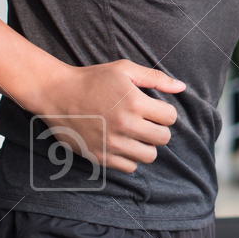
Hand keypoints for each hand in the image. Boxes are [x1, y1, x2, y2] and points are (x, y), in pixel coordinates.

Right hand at [25, 60, 184, 173]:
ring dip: (146, 145)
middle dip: (159, 129)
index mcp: (134, 103)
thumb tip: (182, 87)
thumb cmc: (92, 79)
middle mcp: (125, 125)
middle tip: (147, 122)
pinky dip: (130, 158)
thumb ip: (155, 78)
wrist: (56, 94)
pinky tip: (123, 144)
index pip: (170, 118)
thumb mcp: (124, 70)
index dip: (166, 112)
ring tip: (136, 134)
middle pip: (163, 139)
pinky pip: (129, 167)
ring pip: (149, 156)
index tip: (155, 109)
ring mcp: (111, 143)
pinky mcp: (99, 156)